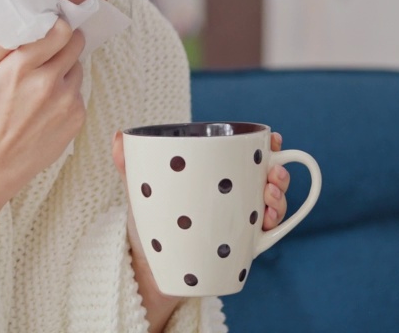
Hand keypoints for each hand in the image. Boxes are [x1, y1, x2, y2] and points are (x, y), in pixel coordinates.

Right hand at [0, 19, 85, 261]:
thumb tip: (21, 21)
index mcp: (22, 67)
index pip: (60, 31)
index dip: (58, 27)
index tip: (52, 30)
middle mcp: (48, 82)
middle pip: (75, 44)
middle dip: (65, 43)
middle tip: (53, 50)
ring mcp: (66, 101)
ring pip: (77, 68)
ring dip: (65, 70)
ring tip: (44, 85)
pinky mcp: (77, 117)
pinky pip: (79, 93)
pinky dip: (67, 94)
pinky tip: (48, 106)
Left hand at [111, 130, 291, 330]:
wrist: (149, 263)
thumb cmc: (149, 219)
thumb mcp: (141, 189)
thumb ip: (129, 163)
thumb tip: (118, 135)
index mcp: (216, 173)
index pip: (251, 154)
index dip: (270, 146)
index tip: (275, 141)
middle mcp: (235, 193)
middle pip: (270, 176)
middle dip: (280, 172)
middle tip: (271, 178)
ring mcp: (242, 218)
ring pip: (274, 203)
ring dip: (279, 198)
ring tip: (268, 199)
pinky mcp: (243, 243)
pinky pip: (268, 233)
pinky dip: (274, 225)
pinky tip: (266, 222)